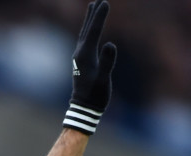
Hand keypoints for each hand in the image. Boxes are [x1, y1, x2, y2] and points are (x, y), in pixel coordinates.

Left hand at [65, 1, 117, 134]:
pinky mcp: (82, 61)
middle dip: (93, 14)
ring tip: (92, 7)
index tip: (105, 2)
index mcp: (86, 55)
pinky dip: (89, 30)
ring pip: (84, 33)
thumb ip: (107, 62)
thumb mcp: (104, 80)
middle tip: (98, 0)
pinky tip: (91, 30)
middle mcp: (80, 53)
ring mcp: (79, 57)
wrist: (84, 109)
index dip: (100, 17)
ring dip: (89, 20)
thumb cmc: (96, 96)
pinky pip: (85, 40)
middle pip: (87, 28)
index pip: (94, 31)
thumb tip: (110, 44)